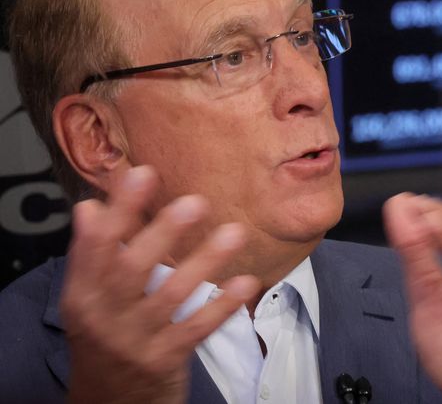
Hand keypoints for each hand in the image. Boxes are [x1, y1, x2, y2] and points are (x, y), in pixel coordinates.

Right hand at [60, 166, 259, 403]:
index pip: (97, 245)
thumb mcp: (88, 299)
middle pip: (132, 269)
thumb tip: (90, 206)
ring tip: (233, 232)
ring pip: (171, 297)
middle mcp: (104, 316)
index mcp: (83, 294)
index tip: (143, 174)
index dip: (120, 209)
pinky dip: (221, 306)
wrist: (109, 402)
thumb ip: (93, 254)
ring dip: (204, 262)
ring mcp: (135, 340)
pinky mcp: (164, 360)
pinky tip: (246, 283)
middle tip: (194, 201)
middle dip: (162, 233)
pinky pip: (196, 329)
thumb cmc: (105, 336)